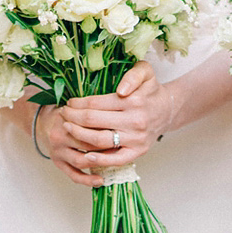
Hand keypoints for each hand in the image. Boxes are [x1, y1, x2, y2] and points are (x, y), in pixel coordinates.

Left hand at [36, 62, 173, 186]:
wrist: (168, 110)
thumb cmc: (151, 90)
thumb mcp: (145, 72)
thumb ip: (133, 75)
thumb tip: (121, 90)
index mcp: (133, 101)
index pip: (96, 103)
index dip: (78, 103)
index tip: (69, 103)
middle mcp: (134, 121)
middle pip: (93, 121)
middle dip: (73, 118)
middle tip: (63, 115)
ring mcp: (136, 139)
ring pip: (100, 140)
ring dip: (79, 135)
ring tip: (68, 129)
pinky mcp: (137, 152)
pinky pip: (115, 160)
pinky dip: (99, 160)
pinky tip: (85, 156)